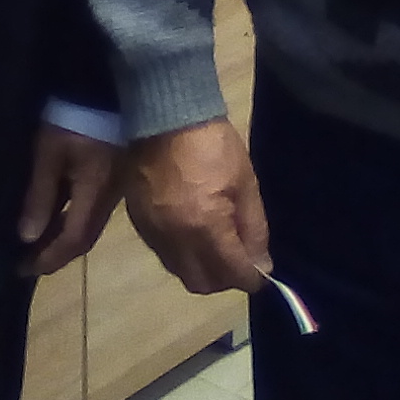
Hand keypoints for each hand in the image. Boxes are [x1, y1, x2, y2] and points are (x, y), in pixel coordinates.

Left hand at [16, 124, 121, 276]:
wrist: (102, 84)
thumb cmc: (72, 118)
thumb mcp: (49, 154)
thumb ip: (40, 196)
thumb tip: (28, 237)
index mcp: (95, 194)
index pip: (73, 241)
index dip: (48, 258)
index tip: (22, 269)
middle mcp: (109, 197)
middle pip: (84, 238)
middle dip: (55, 254)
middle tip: (28, 263)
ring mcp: (113, 186)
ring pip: (89, 225)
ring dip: (63, 239)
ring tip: (36, 244)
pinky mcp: (112, 174)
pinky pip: (91, 209)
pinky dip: (71, 221)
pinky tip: (56, 216)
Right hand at [124, 117, 268, 294]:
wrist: (164, 116)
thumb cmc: (213, 145)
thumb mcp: (245, 182)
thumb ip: (254, 228)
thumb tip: (261, 264)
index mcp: (205, 226)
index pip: (231, 273)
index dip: (251, 278)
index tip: (261, 273)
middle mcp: (174, 238)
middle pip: (201, 283)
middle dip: (224, 279)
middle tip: (238, 260)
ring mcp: (152, 232)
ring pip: (179, 272)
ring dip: (201, 269)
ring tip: (216, 247)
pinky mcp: (139, 222)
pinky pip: (163, 254)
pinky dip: (181, 254)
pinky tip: (193, 234)